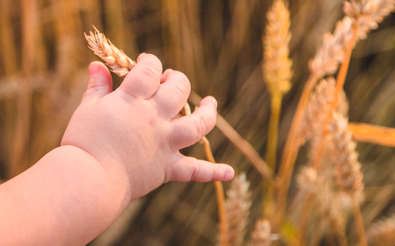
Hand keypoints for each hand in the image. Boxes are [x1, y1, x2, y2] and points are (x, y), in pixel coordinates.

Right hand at [61, 53, 233, 198]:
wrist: (88, 180)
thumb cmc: (83, 142)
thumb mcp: (88, 109)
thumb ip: (98, 87)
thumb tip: (97, 66)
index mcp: (133, 101)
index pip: (150, 70)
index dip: (150, 62)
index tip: (146, 62)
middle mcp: (155, 119)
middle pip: (179, 90)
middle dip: (178, 80)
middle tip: (171, 81)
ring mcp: (165, 143)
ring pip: (197, 125)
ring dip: (208, 113)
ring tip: (211, 104)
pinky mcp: (167, 168)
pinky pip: (194, 171)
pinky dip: (213, 172)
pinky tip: (229, 172)